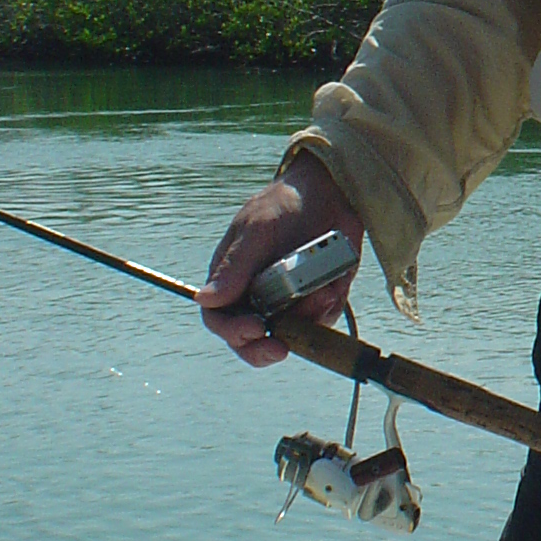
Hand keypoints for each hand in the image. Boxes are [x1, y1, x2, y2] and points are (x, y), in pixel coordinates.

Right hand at [198, 152, 366, 366]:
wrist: (330, 191)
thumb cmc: (283, 204)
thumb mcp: (257, 229)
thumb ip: (235, 266)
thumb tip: (207, 299)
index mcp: (231, 279)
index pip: (220, 319)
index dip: (233, 332)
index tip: (256, 329)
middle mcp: (256, 295)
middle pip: (251, 339)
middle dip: (265, 348)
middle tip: (282, 348)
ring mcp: (288, 299)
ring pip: (291, 332)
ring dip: (307, 320)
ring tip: (323, 291)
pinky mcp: (317, 298)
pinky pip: (322, 319)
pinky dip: (328, 307)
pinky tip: (333, 284)